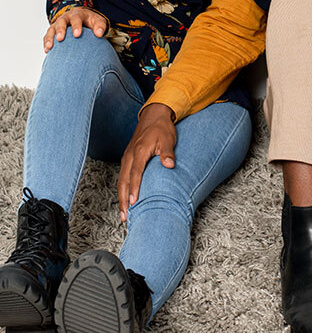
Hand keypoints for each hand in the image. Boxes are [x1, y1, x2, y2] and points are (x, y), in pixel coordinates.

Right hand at [43, 7, 106, 52]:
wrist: (83, 19)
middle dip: (60, 30)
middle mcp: (66, 18)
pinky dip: (46, 42)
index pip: (76, 18)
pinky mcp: (53, 31)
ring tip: (50, 47)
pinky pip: (47, 36)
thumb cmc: (91, 21)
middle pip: (61, 22)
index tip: (77, 35)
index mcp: (77, 15)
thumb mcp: (98, 21)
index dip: (76, 26)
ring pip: (52, 29)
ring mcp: (58, 24)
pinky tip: (47, 51)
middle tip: (61, 39)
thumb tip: (99, 34)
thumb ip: (100, 26)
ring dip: (50, 37)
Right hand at [118, 103, 175, 221]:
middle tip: (125, 216)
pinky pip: (122, 176)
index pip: (135, 173)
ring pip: (121, 180)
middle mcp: (130, 155)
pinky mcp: (127, 158)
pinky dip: (122, 189)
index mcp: (139, 151)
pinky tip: (125, 199)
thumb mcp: (168, 139)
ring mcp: (127, 157)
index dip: (134, 189)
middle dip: (123, 199)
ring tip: (124, 214)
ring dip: (121, 197)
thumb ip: (167, 153)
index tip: (133, 202)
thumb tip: (169, 165)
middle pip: (123, 181)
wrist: (153, 116)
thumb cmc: (161, 128)